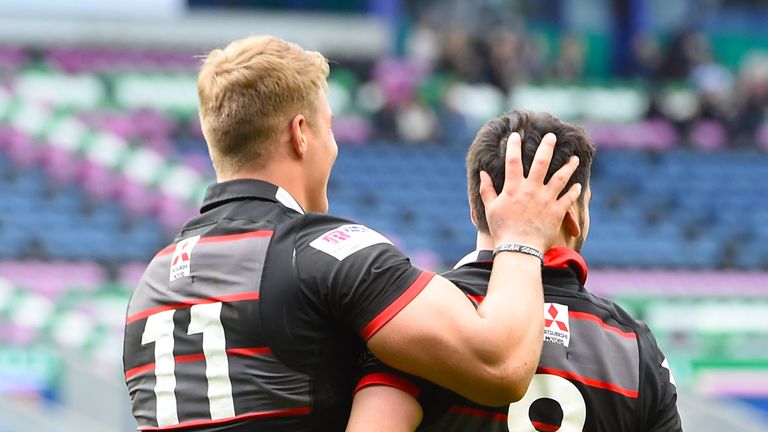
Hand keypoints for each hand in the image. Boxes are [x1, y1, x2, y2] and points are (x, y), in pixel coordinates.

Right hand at [479, 132, 580, 251]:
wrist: (519, 249)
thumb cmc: (502, 230)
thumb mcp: (491, 209)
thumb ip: (486, 190)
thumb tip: (482, 173)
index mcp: (514, 188)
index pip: (513, 161)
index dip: (514, 146)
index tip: (516, 135)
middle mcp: (532, 189)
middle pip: (542, 162)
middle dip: (547, 146)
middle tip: (552, 136)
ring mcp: (546, 200)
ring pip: (561, 177)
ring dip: (568, 166)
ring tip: (574, 158)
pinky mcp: (557, 212)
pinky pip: (568, 198)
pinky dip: (574, 191)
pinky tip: (578, 186)